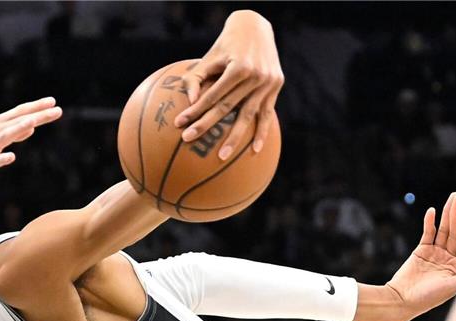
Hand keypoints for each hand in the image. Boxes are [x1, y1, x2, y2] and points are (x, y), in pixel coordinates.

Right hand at [0, 97, 61, 188]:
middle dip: (36, 115)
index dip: (36, 107)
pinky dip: (1, 158)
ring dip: (19, 129)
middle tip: (57, 109)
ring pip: (5, 136)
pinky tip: (11, 157)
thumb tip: (32, 125)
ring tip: (33, 122)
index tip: (53, 102)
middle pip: (18, 121)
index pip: (19, 113)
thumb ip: (15, 133)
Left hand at [174, 10, 283, 158]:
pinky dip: (261, 133)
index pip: (213, 95)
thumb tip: (190, 102)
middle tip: (188, 140)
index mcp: (239, 67)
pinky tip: (254, 150)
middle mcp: (256, 76)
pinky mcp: (276, 88)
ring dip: (235, 138)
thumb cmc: (225, 46)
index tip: (179, 124)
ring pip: (248, 115)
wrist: (255, 28)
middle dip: (207, 125)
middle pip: (227, 107)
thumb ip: (195, 78)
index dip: (195, 110)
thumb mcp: (209, 58)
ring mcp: (268, 83)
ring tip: (222, 157)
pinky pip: (267, 114)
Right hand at [386, 192, 455, 320]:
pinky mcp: (421, 251)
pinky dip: (429, 223)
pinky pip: (428, 234)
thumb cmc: (429, 297)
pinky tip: (432, 212)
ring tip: (452, 199)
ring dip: (448, 215)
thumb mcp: (455, 284)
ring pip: (444, 230)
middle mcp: (451, 258)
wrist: (402, 300)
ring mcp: (436, 254)